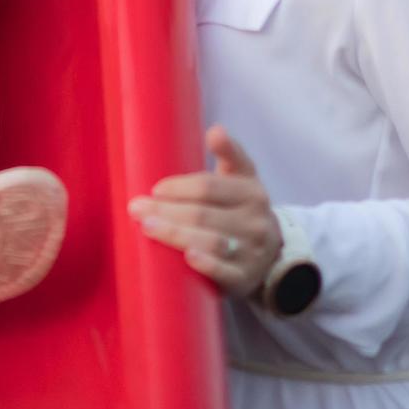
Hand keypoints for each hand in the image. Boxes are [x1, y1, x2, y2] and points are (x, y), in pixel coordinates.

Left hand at [130, 126, 276, 297]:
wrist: (272, 253)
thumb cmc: (243, 208)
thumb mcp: (242, 178)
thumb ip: (229, 153)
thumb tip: (215, 130)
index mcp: (251, 192)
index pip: (209, 187)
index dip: (179, 187)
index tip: (155, 190)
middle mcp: (255, 222)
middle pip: (203, 215)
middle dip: (165, 211)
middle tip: (136, 208)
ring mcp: (251, 252)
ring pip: (210, 242)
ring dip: (175, 235)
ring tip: (147, 227)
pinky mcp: (245, 279)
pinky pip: (225, 272)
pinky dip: (207, 264)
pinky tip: (187, 257)